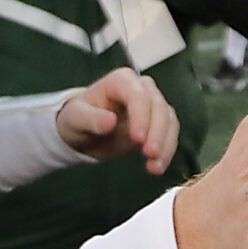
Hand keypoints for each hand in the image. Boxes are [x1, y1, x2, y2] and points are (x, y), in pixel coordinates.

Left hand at [57, 67, 178, 174]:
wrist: (85, 132)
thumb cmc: (78, 119)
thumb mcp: (76, 118)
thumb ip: (92, 119)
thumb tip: (110, 121)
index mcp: (121, 80)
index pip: (138, 94)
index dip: (141, 115)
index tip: (138, 139)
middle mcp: (141, 88)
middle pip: (158, 106)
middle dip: (157, 132)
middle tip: (150, 154)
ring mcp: (152, 104)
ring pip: (168, 120)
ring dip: (165, 144)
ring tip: (155, 167)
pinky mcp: (159, 122)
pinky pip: (170, 134)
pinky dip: (167, 151)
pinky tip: (156, 167)